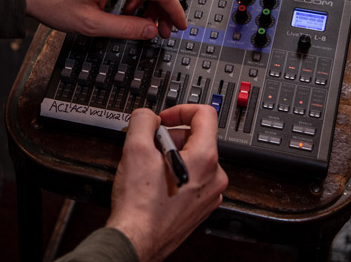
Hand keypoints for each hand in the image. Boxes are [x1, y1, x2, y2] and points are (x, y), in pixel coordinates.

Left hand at [22, 0, 186, 38]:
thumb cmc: (54, 1)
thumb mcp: (93, 24)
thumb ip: (127, 28)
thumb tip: (151, 31)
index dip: (175, 10)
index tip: (180, 24)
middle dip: (165, 6)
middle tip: (161, 28)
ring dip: (153, 0)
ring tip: (141, 21)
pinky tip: (127, 8)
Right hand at [106, 105, 227, 261]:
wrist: (136, 240)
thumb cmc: (140, 205)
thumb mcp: (135, 149)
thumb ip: (144, 120)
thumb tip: (149, 115)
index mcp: (206, 159)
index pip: (205, 114)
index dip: (181, 110)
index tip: (165, 118)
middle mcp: (215, 176)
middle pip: (198, 137)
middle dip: (172, 136)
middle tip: (150, 146)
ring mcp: (210, 193)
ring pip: (195, 158)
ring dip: (172, 154)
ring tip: (151, 167)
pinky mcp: (201, 205)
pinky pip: (194, 177)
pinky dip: (177, 172)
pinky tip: (157, 182)